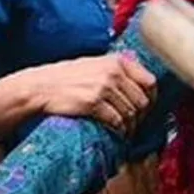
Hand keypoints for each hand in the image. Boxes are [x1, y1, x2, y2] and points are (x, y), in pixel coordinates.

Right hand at [33, 54, 155, 133]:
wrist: (41, 86)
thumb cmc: (68, 77)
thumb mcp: (96, 64)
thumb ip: (117, 70)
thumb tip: (141, 86)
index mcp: (118, 61)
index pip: (149, 82)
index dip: (152, 99)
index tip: (147, 109)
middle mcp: (113, 72)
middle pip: (142, 100)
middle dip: (141, 117)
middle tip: (135, 125)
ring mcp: (103, 87)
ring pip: (131, 113)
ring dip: (131, 127)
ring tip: (126, 132)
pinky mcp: (93, 103)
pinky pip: (116, 121)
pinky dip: (119, 130)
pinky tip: (116, 133)